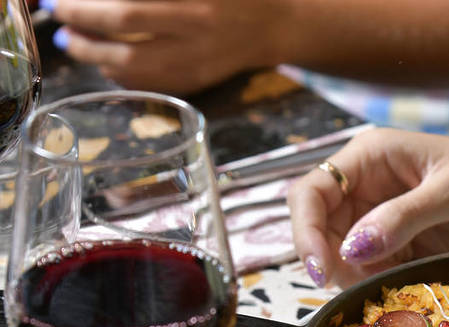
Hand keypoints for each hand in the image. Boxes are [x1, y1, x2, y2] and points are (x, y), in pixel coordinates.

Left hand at [48, 0, 280, 92]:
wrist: (275, 24)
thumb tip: (104, 0)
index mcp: (196, 0)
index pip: (130, 5)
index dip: (89, 5)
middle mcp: (197, 28)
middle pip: (126, 26)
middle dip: (83, 22)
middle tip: (61, 16)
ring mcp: (198, 59)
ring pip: (134, 65)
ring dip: (94, 55)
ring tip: (73, 42)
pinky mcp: (198, 81)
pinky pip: (150, 83)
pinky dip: (120, 74)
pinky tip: (105, 62)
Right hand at [288, 128, 448, 287]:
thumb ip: (404, 217)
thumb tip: (353, 247)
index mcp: (371, 157)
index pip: (313, 192)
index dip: (305, 230)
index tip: (321, 269)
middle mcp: (368, 187)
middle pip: (320, 229)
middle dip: (328, 261)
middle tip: (353, 289)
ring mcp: (384, 220)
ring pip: (343, 256)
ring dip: (352, 279)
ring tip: (380, 293)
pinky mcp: (403, 248)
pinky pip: (373, 272)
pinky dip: (376, 288)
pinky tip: (393, 297)